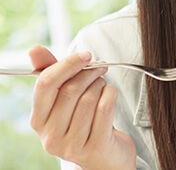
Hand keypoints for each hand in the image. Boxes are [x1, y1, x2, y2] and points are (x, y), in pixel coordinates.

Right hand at [29, 45, 135, 169]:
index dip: (67, 64)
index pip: (46, 84)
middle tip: (100, 67)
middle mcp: (50, 136)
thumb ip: (52, 72)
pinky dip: (112, 94)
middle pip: (70, 90)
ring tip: (103, 85)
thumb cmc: (84, 119)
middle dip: (89, 72)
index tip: (86, 55)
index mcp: (39, 120)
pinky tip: (111, 95)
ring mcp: (71, 145)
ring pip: (89, 98)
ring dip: (101, 84)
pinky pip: (105, 108)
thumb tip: (34, 49)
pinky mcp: (94, 148)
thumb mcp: (65, 96)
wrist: (104, 156)